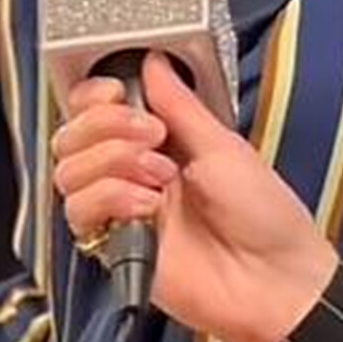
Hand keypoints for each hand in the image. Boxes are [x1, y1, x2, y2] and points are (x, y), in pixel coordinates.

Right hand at [51, 55, 338, 341]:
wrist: (273, 279)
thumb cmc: (264, 214)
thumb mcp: (223, 144)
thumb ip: (180, 104)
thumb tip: (153, 61)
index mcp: (161, 141)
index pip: (97, 109)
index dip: (97, 96)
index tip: (117, 91)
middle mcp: (134, 172)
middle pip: (73, 135)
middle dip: (108, 125)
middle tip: (154, 136)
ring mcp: (122, 208)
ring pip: (69, 170)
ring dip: (113, 162)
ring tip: (160, 177)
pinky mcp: (114, 245)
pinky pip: (79, 212)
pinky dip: (111, 198)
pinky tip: (148, 207)